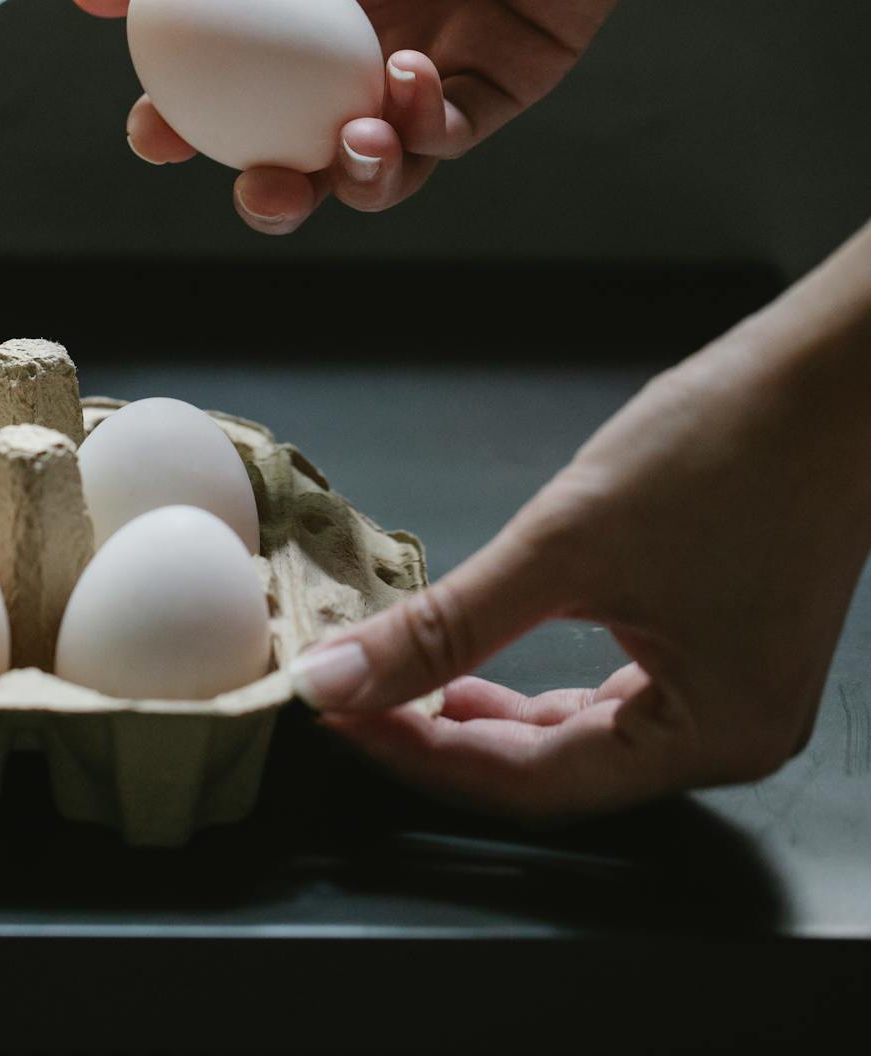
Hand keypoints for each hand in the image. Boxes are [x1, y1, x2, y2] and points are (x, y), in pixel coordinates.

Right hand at [65, 0, 733, 233]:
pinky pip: (450, 136)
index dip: (181, 122)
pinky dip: (424, 132)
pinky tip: (412, 78)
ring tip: (355, 135)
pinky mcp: (505, 74)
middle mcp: (352, 35)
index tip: (160, 137)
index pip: (220, 79)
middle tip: (265, 186)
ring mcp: (426, 59)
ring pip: (372, 164)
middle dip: (270, 190)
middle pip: (292, 146)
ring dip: (353, 176)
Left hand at [287, 221, 870, 822]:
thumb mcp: (565, 545)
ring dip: (479, 711)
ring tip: (393, 680)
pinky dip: (530, 680)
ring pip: (573, 736)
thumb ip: (444, 626)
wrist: (838, 370)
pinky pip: (606, 694)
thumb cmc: (733, 448)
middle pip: (549, 770)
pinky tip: (472, 658)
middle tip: (349, 698)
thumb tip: (337, 681)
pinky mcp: (716, 646)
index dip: (417, 752)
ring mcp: (727, 692)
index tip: (334, 715)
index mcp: (712, 737)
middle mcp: (729, 736)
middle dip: (439, 735)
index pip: (528, 784)